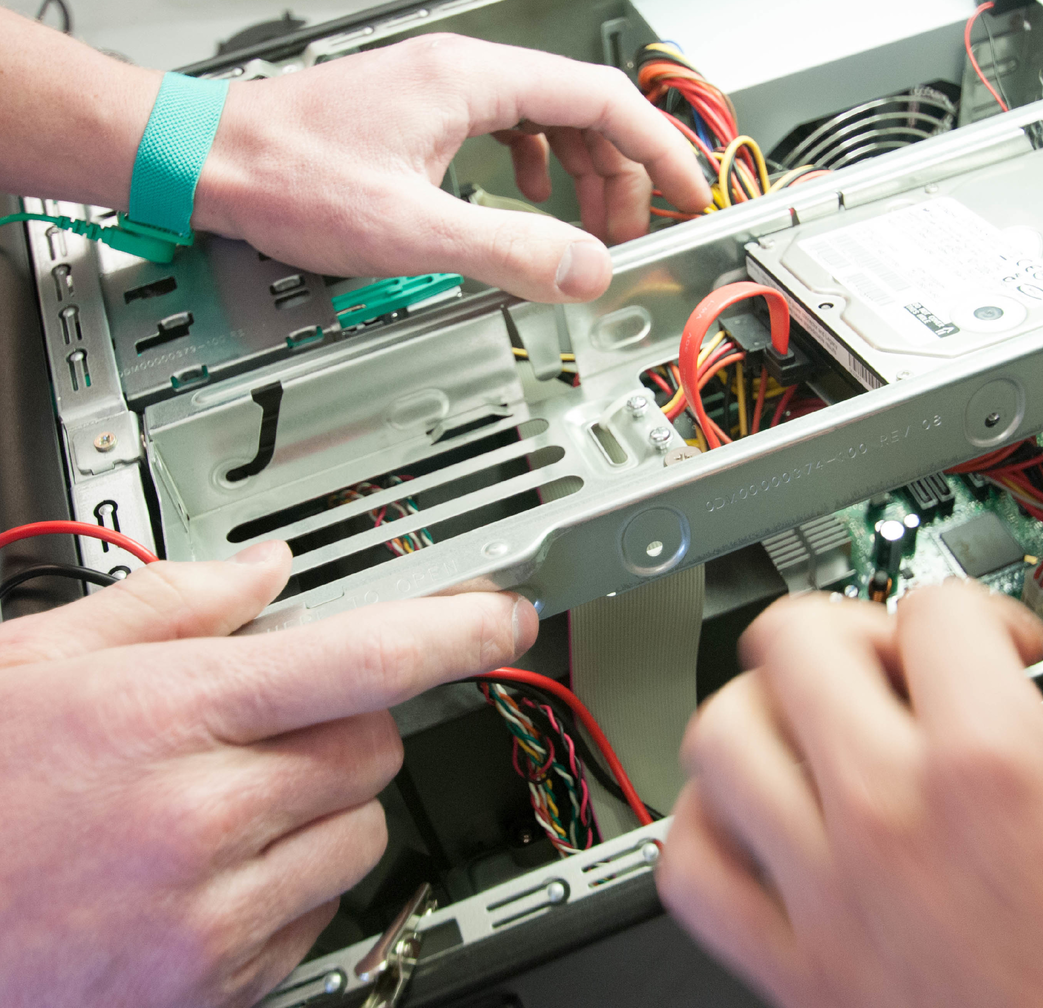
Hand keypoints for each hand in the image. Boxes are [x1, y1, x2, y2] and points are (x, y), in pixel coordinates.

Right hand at [0, 541, 536, 1007]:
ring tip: (232, 798)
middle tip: (273, 715)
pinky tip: (214, 869)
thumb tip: (268, 570)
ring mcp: (209, 918)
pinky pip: (318, 914)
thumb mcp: (43, 660)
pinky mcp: (208, 990)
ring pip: (360, 831)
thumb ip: (175, 601)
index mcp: (171, 714)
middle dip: (346, 717)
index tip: (503, 615)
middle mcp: (203, 818)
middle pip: (373, 743)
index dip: (454, 629)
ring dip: (326, 803)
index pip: (361, 656)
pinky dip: (295, 881)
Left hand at [193, 33, 710, 301]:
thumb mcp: (412, 231)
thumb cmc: (286, 176)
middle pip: (580, 113)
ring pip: (543, 123)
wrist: (209, 162)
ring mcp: (439, 93)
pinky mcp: (417, 120)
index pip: (603, 100)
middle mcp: (462, 75)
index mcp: (474, 81)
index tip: (687, 193)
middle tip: (629, 236)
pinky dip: (532, 171)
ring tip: (586, 229)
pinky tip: (522, 202)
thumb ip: (510, 251)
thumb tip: (587, 269)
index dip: (658, 151)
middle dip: (619, 177)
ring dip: (577, 176)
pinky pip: (503, 134)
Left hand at [657, 584, 1042, 1007]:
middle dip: (847, 633)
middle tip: (888, 669)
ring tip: (811, 729)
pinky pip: (694, 871)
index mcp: (995, 776)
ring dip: (759, 712)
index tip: (990, 652)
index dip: (976, 615)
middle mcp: (892, 821)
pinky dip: (707, 829)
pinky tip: (758, 824)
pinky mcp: (795, 974)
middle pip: (798, 642)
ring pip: (721, 737)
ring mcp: (829, 898)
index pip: (936, 612)